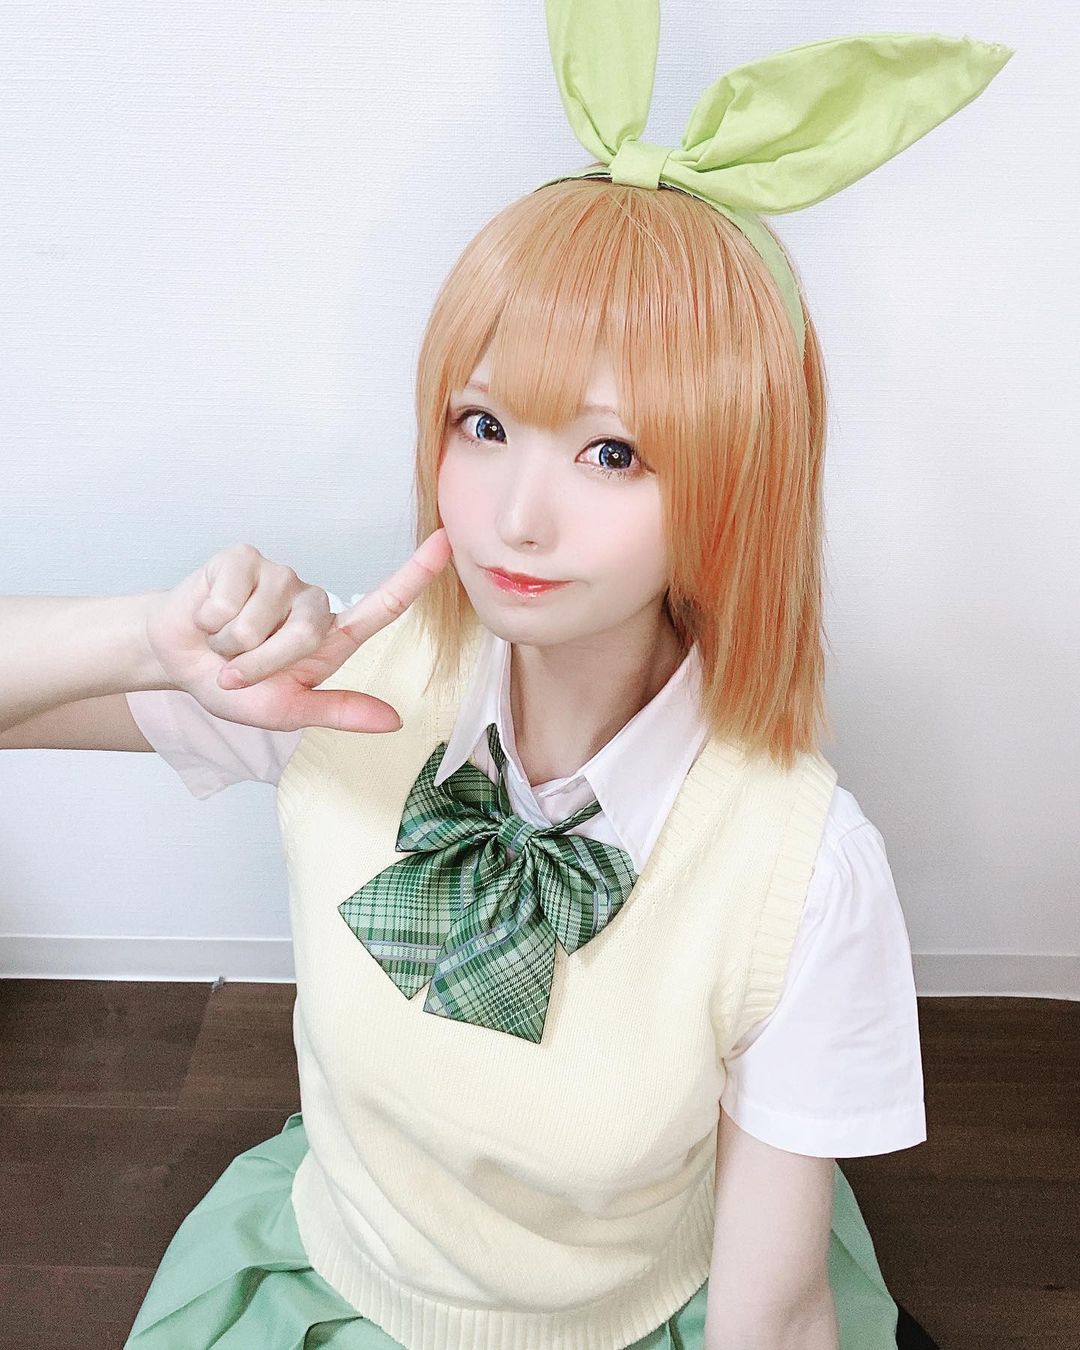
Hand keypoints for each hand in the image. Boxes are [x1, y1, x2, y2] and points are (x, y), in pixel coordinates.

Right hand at [141, 529, 452, 732]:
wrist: (178, 663)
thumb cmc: (234, 685)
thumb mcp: (288, 711)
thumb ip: (339, 712)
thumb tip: (394, 721)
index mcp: (331, 636)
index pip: (383, 604)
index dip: (416, 575)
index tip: (447, 544)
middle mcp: (311, 600)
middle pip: (303, 634)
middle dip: (260, 665)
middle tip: (238, 670)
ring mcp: (278, 574)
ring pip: (260, 619)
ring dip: (232, 645)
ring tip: (224, 643)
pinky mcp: (242, 558)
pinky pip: (229, 599)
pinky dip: (211, 621)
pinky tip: (208, 617)